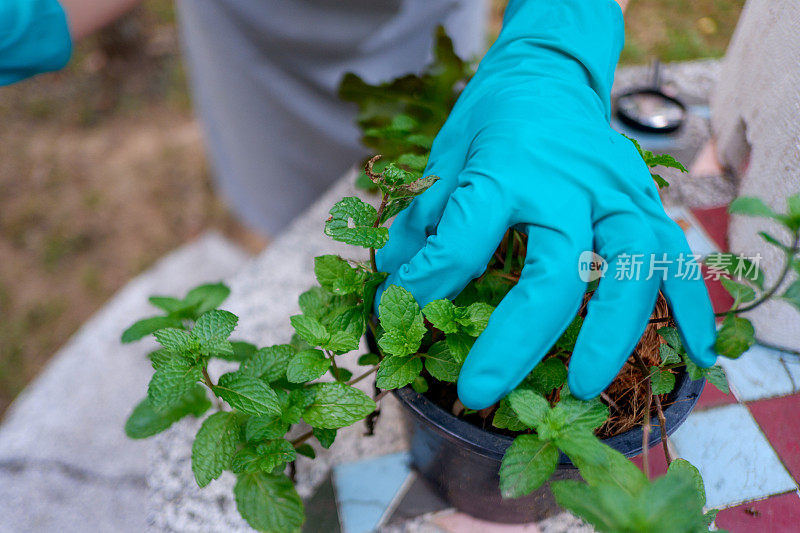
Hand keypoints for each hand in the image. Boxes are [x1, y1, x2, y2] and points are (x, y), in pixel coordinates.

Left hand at [374, 0, 716, 407]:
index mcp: (506, 169)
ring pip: (634, 268)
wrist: (548, 72)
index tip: (396, 319)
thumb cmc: (490, 121)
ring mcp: (617, 192)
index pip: (464, 241)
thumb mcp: (443, 159)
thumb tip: (392, 289)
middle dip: (520, 340)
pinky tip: (696, 353)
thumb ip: (423, 223)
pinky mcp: (647, 200)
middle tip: (483, 391)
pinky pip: (679, 256)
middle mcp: (569, 184)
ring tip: (583, 385)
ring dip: (613, 334)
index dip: (426, 287)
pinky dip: (693, 306)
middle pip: (558, 272)